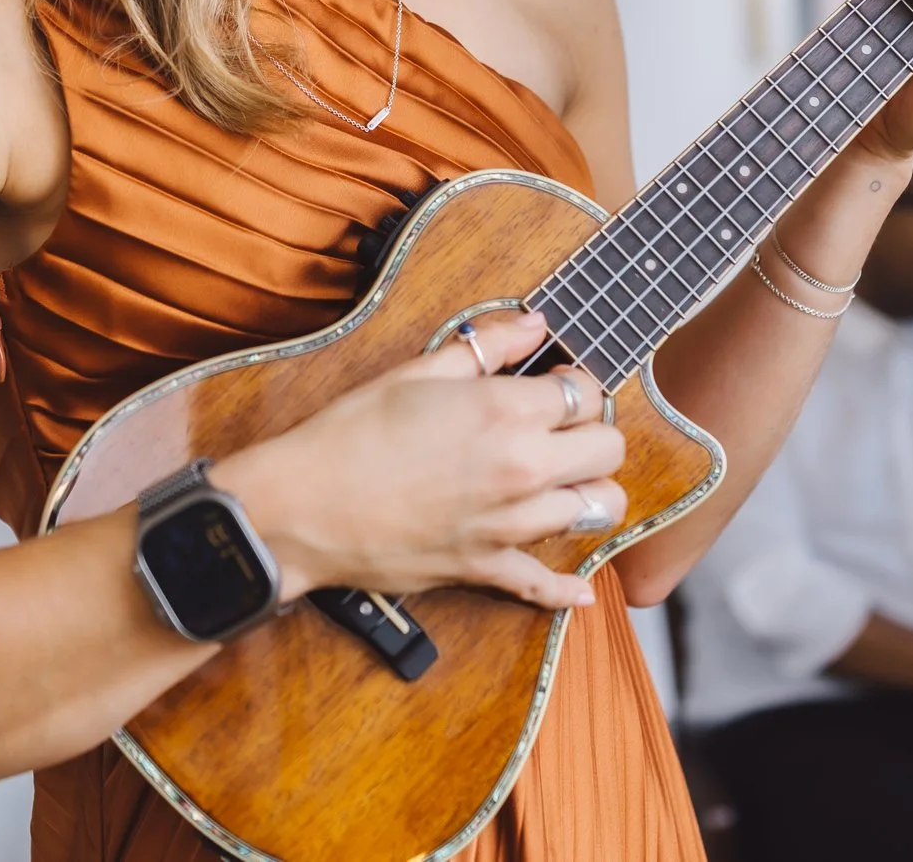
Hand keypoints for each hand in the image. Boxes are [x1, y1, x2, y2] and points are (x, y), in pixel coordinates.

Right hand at [216, 310, 624, 612]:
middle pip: (609, 452)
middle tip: (565, 430)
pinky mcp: (486, 568)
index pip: (586, 393)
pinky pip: (545, 585)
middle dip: (594, 434)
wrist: (303, 507)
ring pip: (596, 511)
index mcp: (506, 411)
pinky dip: (566, 589)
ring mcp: (509, 524)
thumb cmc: (351, 433)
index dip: (576, 384)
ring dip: (588, 493)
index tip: (558, 386)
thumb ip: (486, 346)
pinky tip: (580, 588)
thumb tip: (534, 323)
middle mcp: (522, 468)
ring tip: (564, 482)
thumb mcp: (415, 372)